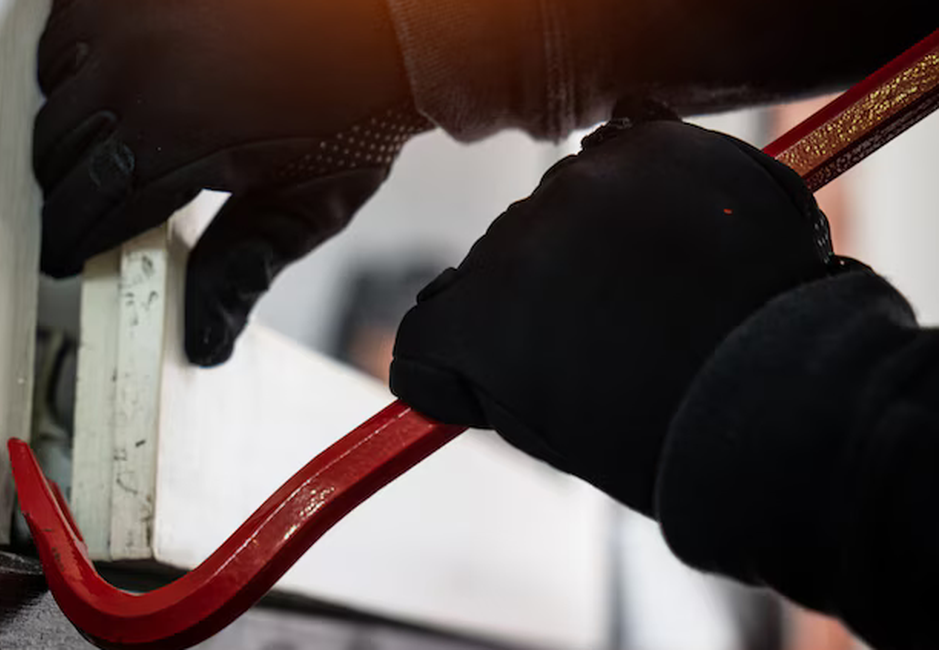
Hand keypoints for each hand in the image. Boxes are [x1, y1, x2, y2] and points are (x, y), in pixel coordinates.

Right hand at [34, 0, 429, 364]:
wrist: (385, 23)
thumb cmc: (355, 109)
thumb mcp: (307, 204)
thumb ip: (243, 268)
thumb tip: (204, 337)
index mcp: (180, 140)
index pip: (91, 208)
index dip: (72, 242)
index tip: (67, 259)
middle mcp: (142, 72)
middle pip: (58, 151)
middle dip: (64, 193)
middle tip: (80, 215)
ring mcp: (133, 18)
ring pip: (52, 87)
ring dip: (66, 126)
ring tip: (96, 152)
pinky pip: (65, 28)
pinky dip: (72, 61)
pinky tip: (104, 84)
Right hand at [390, 102, 839, 514]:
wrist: (782, 393)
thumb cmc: (664, 431)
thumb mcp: (551, 429)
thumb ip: (499, 377)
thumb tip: (491, 338)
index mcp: (470, 327)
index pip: (428, 329)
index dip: (461, 356)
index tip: (498, 370)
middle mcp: (505, 244)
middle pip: (503, 260)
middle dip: (543, 289)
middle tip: (614, 331)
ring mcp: (577, 184)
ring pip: (565, 204)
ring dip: (597, 234)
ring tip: (664, 286)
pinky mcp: (645, 144)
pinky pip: (625, 147)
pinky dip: (644, 181)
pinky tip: (677, 226)